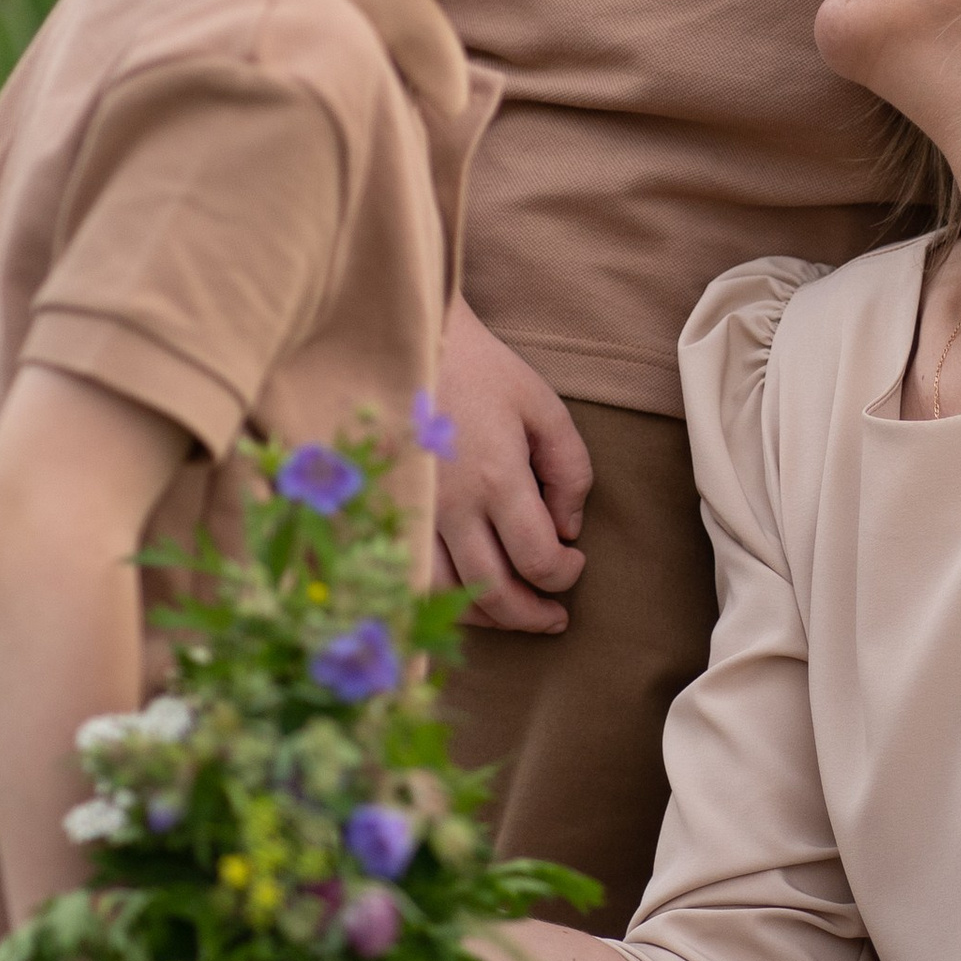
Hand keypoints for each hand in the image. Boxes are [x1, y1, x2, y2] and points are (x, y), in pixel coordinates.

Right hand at [430, 297, 591, 636]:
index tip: (575, 560)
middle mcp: (450, 508)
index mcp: (497, 479)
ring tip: (513, 613)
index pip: (538, 561)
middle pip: (492, 594)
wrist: (405, 341)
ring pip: (446, 596)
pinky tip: (464, 595)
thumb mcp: (543, 406)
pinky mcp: (385, 512)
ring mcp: (412, 513)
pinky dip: (441, 599)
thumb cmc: (480, 370)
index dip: (564, 575)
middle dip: (531, 616)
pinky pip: (410, 576)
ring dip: (486, 618)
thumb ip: (569, 469)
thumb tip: (568, 529)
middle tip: (554, 617)